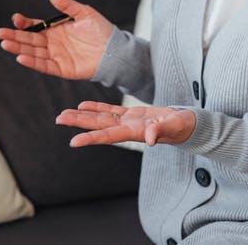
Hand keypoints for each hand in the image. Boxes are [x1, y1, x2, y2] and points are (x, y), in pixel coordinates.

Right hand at [0, 0, 113, 79]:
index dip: (24, 24)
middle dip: (14, 37)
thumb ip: (66, 5)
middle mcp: (53, 44)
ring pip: (33, 52)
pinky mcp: (62, 69)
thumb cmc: (102, 31)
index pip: (35, 27)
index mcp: (56, 30)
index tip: (16, 19)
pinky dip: (32, 62)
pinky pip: (44, 66)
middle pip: (29, 40)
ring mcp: (56, 57)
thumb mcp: (84, 13)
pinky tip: (20, 57)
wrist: (115, 50)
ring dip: (18, 48)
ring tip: (4, 44)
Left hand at [55, 101, 195, 146]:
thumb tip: (150, 139)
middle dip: (78, 123)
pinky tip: (82, 104)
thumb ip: (161, 131)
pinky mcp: (131, 114)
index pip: (108, 136)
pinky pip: (110, 110)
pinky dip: (96, 107)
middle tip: (58, 119)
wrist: (189, 124)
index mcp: (134, 133)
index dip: (90, 138)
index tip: (73, 142)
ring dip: (82, 115)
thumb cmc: (183, 127)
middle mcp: (126, 128)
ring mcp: (127, 121)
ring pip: (100, 118)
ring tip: (63, 114)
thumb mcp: (173, 127)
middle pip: (98, 126)